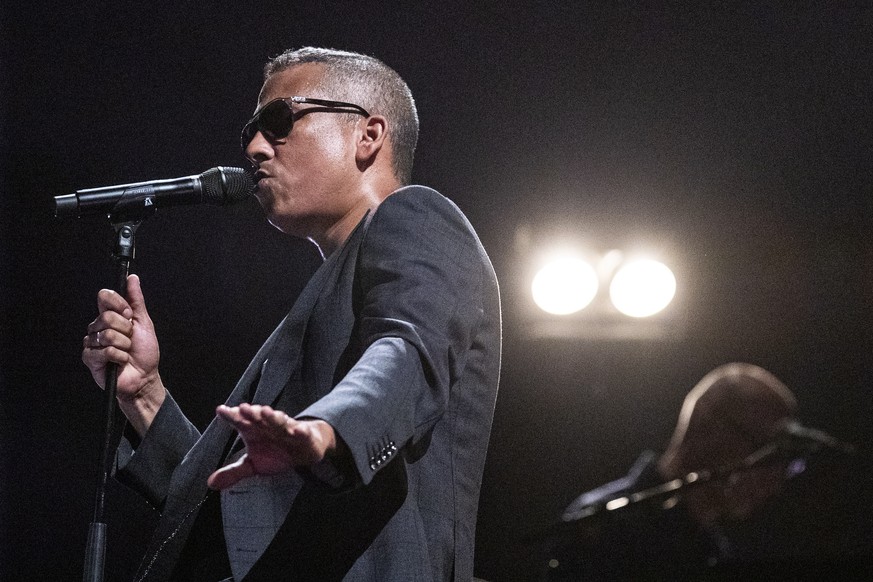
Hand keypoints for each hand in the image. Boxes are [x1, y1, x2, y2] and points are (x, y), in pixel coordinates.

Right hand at [82, 274, 163, 433]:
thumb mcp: (143, 322)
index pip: (105, 297)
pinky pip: (105, 351)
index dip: (120, 305)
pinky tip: (120, 361)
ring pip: (107, 335)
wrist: (144, 377)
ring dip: (124, 345)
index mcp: (110, 316)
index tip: (129, 316)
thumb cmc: (144, 352)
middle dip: (126, 330)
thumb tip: (132, 278)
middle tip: (130, 339)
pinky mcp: (90, 358)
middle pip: (107, 316)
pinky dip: (119, 356)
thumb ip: (136, 300)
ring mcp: (92, 342)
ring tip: (126, 351)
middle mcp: (98, 327)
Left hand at [207, 403, 335, 489]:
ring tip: (265, 413)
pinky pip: (302, 432)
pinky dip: (300, 431)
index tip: (221, 410)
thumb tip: (211, 483)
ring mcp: (286, 428)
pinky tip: (296, 431)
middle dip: (251, 412)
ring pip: (278, 420)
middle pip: (258, 417)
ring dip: (272, 416)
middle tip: (243, 409)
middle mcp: (268, 426)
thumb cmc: (275, 453)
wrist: (303, 450)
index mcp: (253, 430)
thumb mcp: (253, 465)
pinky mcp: (303, 435)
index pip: (240, 421)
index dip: (231, 416)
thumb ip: (233, 472)